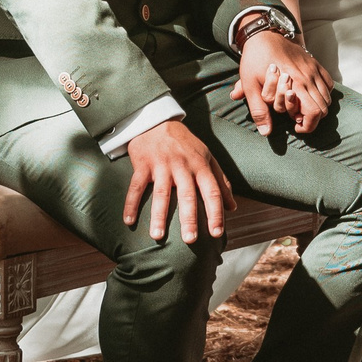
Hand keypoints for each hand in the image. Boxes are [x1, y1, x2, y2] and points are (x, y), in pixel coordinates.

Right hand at [122, 119, 229, 243]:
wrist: (157, 121)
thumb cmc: (186, 144)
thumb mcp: (207, 158)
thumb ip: (221, 182)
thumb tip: (233, 207)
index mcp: (201, 166)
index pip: (212, 191)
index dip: (216, 213)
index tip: (217, 233)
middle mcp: (182, 166)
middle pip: (187, 195)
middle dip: (189, 218)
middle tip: (190, 240)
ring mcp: (161, 165)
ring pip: (161, 193)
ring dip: (158, 216)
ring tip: (157, 236)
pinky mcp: (142, 164)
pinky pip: (136, 186)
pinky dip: (131, 204)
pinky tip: (128, 221)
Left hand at [238, 28, 331, 136]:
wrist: (263, 34)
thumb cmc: (255, 60)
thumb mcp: (251, 86)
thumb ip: (259, 111)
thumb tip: (265, 132)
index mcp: (295, 84)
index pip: (314, 113)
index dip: (308, 126)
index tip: (296, 126)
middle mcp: (309, 77)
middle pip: (324, 109)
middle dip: (312, 119)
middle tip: (297, 119)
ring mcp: (314, 69)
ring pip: (327, 98)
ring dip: (317, 107)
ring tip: (302, 107)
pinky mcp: (315, 63)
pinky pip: (329, 83)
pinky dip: (323, 93)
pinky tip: (309, 94)